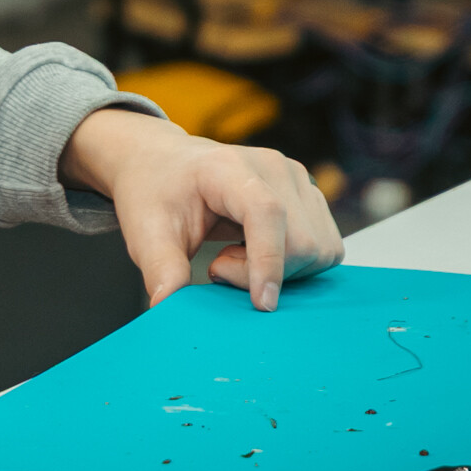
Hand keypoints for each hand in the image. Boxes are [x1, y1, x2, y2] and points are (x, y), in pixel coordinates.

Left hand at [62, 107, 342, 311]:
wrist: (166, 165)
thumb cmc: (156, 191)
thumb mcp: (146, 229)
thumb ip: (160, 267)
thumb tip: (168, 305)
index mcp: (229, 167)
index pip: (267, 213)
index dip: (269, 261)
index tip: (262, 305)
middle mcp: (274, 168)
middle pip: (301, 242)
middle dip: (263, 274)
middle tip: (218, 265)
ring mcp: (297, 181)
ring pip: (319, 250)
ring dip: (282, 271)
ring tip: (236, 255)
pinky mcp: (309, 199)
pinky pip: (324, 250)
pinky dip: (296, 266)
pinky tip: (257, 252)